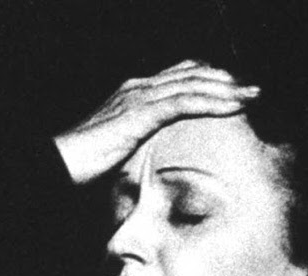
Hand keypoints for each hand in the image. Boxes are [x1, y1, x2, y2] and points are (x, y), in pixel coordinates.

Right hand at [54, 61, 259, 184]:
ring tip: (253, 96)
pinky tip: (233, 106)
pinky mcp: (139, 113)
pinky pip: (184, 101)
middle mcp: (138, 88)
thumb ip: (136, 150)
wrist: (54, 167)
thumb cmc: (78, 169)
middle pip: (192, 73)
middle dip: (225, 80)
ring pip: (193, 84)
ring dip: (227, 89)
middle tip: (253, 90)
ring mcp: (138, 97)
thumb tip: (153, 169)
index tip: (232, 92)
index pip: (179, 76)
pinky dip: (212, 102)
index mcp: (132, 95)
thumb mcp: (115, 154)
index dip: (208, 80)